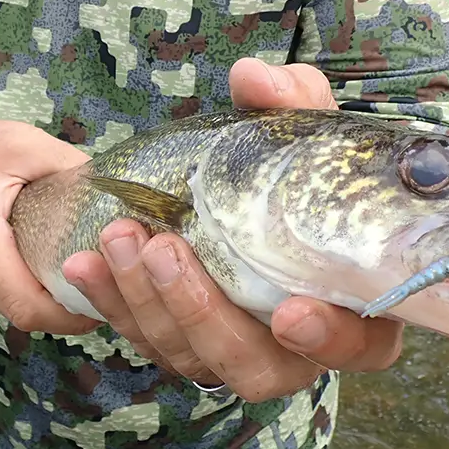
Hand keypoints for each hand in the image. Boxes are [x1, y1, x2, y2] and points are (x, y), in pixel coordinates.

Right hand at [0, 120, 101, 335]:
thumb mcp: (21, 144)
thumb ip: (69, 168)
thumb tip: (118, 192)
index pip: (30, 308)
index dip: (72, 314)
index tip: (104, 300)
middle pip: (27, 311)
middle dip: (65, 301)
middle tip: (100, 276)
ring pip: (12, 307)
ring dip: (42, 293)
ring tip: (68, 261)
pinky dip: (21, 286)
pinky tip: (35, 259)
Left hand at [61, 58, 403, 401]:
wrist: (231, 188)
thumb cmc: (292, 165)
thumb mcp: (300, 125)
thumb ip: (291, 101)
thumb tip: (253, 79)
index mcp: (353, 302)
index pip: (362, 346)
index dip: (330, 340)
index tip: (290, 313)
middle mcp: (296, 344)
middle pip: (259, 368)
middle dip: (203, 314)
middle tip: (164, 250)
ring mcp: (235, 350)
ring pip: (193, 358)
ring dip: (147, 303)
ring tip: (119, 236)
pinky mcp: (184, 345)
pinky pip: (148, 342)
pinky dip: (113, 303)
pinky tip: (86, 262)